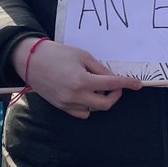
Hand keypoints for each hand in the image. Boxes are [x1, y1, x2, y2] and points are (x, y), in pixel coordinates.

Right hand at [10, 39, 141, 118]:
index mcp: (82, 81)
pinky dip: (88, 106)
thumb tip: (111, 78)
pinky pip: (81, 113)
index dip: (127, 84)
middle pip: (105, 104)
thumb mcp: (82, 56)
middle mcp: (75, 96)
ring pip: (93, 109)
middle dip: (115, 94)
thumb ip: (99, 69)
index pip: (112, 85)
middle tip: (115, 85)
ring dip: (100, 100)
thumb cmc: (56, 54)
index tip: (138, 84)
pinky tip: (86, 94)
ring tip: (96, 86)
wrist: (29, 60)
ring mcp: (67, 104)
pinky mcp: (60, 107)